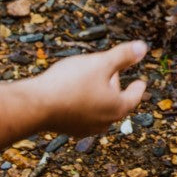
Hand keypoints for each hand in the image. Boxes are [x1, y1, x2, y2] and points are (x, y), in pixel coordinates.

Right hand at [31, 40, 148, 136]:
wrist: (34, 106)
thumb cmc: (70, 84)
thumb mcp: (100, 63)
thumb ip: (123, 56)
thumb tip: (142, 48)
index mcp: (117, 108)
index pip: (134, 96)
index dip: (138, 87)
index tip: (140, 82)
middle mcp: (104, 122)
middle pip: (116, 102)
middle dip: (114, 86)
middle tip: (109, 71)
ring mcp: (85, 128)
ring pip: (99, 109)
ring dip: (98, 95)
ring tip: (90, 79)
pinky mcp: (67, 129)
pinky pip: (82, 113)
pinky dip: (83, 102)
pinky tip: (72, 92)